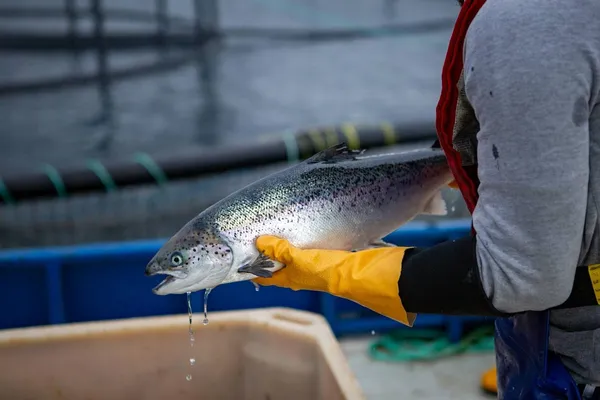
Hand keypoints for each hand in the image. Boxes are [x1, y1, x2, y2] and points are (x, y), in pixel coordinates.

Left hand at [253, 235, 416, 325]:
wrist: (352, 274)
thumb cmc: (323, 270)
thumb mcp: (297, 258)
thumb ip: (279, 250)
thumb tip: (260, 242)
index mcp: (286, 280)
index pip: (262, 277)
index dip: (250, 269)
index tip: (240, 257)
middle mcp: (294, 277)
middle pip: (273, 269)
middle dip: (263, 258)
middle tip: (254, 241)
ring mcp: (306, 270)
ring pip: (286, 261)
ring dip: (279, 252)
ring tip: (271, 236)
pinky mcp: (318, 262)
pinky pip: (300, 254)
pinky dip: (293, 247)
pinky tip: (295, 237)